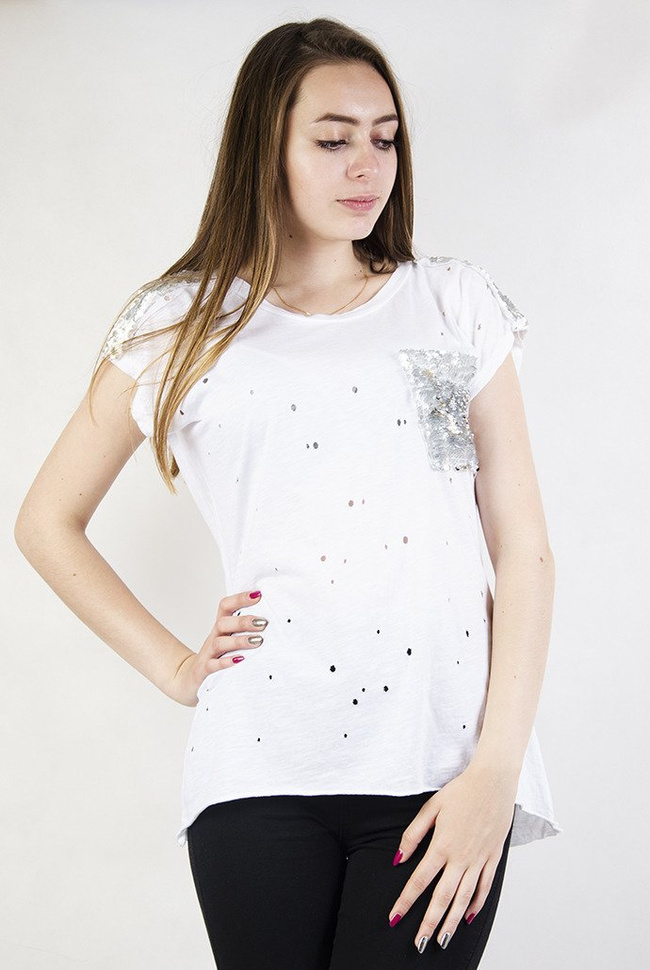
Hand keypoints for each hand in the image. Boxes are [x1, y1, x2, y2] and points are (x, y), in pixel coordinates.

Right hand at [169, 588, 267, 705]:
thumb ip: (246, 629)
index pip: (226, 606)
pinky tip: (240, 660)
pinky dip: (226, 662)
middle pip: (223, 623)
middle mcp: (214, 637)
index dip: (240, 598)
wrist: (190, 679)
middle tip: (263, 623)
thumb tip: (275, 619)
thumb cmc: (218, 656)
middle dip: (244, 621)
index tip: (259, 594)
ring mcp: (208, 654)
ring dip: (239, 641)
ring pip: (219, 643)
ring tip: (258, 641)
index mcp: (221, 627)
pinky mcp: (204, 670)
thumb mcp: (230, 639)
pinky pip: (213, 665)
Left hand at [387, 762, 517, 952]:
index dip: (406, 901)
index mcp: (441, 845)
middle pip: (442, 898)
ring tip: (442, 940)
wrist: (493, 781)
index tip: (395, 918)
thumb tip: (398, 858)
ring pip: (463, 898)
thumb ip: (413, 834)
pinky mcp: (493, 857)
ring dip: (452, 921)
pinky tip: (468, 917)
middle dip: (429, 924)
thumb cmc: (461, 791)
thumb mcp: (431, 807)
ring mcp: (479, 859)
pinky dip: (476, 904)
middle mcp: (460, 857)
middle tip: (419, 944)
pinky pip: (484, 887)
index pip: (419, 881)